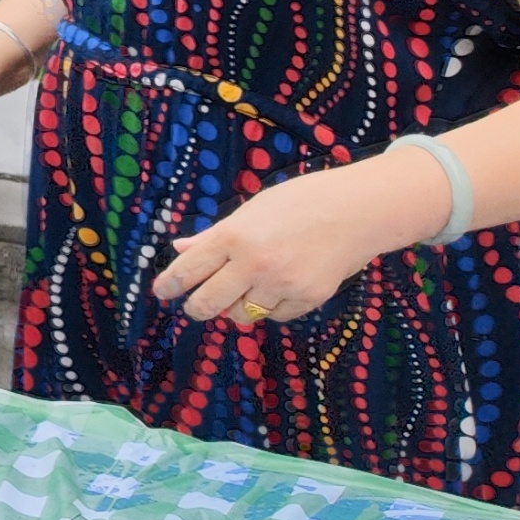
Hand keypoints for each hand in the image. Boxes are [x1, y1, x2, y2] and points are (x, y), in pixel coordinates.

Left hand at [151, 153, 441, 327]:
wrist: (357, 211)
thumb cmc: (299, 203)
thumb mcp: (250, 211)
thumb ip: (214, 236)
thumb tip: (179, 249)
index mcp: (233, 236)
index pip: (187, 270)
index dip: (169, 285)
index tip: (162, 292)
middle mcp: (253, 264)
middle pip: (207, 304)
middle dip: (196, 307)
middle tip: (195, 305)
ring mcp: (281, 285)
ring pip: (240, 315)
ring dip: (236, 307)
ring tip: (245, 289)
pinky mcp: (307, 299)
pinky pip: (274, 316)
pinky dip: (270, 308)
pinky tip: (277, 288)